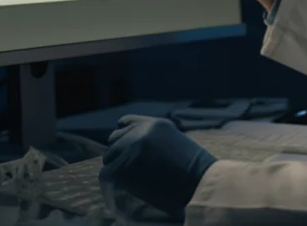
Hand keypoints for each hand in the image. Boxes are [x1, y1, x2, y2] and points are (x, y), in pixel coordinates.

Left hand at [100, 115, 215, 220]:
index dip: (123, 135)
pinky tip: (127, 184)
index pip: (125, 123)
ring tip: (131, 177)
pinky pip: (108, 173)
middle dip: (119, 152)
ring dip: (116, 166)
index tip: (125, 145)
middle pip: (114, 140)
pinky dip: (114, 179)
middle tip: (129, 166)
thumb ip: (154, 138)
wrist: (198, 183)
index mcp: (154, 124)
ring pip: (109, 157)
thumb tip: (132, 146)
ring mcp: (130, 149)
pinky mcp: (124, 168)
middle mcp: (140, 132)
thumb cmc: (193, 167)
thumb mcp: (175, 140)